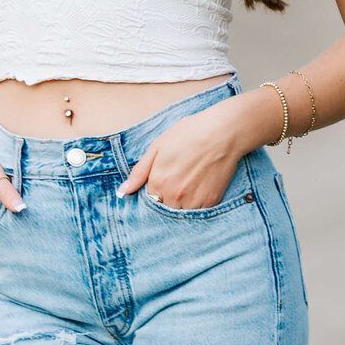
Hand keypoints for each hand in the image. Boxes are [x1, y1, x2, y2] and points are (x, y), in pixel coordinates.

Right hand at [0, 134, 25, 230]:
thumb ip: (7, 193)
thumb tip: (21, 210)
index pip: (12, 224)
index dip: (25, 219)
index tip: (35, 213)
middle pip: (3, 228)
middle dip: (17, 223)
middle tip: (31, 213)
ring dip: (7, 220)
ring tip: (18, 207)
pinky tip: (5, 207)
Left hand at [115, 106, 242, 209]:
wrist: (221, 132)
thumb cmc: (188, 134)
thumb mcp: (158, 146)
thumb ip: (139, 172)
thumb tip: (123, 191)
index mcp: (158, 182)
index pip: (149, 198)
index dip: (156, 187)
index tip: (166, 176)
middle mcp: (173, 196)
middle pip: (165, 207)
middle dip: (168, 197)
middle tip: (180, 177)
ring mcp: (193, 202)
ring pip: (181, 212)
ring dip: (182, 202)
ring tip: (191, 180)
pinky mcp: (210, 203)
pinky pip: (198, 212)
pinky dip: (198, 203)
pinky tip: (202, 184)